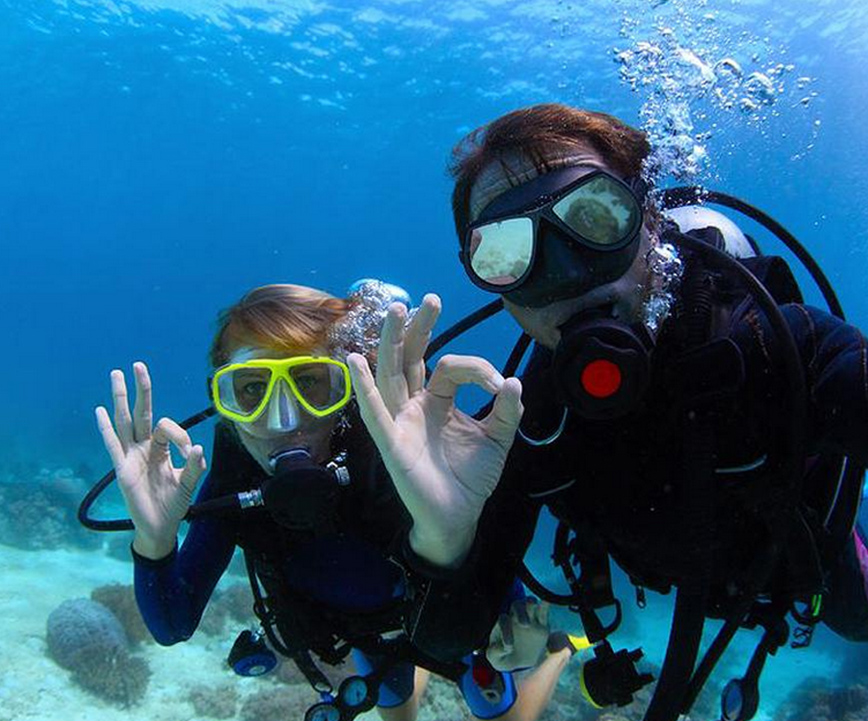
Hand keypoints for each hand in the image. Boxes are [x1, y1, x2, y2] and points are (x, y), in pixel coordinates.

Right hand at [95, 361, 206, 558]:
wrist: (160, 527)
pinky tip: (100, 410)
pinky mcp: (122, 468)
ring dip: (121, 398)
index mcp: (161, 449)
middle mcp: (144, 448)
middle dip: (141, 389)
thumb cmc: (173, 504)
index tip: (189, 451)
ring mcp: (131, 456)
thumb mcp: (188, 484)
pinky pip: (113, 444)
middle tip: (137, 365)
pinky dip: (106, 428)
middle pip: (141, 412)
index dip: (179, 434)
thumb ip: (194, 468)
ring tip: (116, 375)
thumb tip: (197, 449)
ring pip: (125, 422)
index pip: (167, 427)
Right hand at [347, 294, 522, 567]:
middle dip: (418, 327)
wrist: (459, 517)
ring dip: (390, 342)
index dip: (476, 368)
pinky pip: (375, 414)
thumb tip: (513, 381)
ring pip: (390, 375)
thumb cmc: (471, 477)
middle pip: (410, 357)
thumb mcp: (498, 439)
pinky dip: (364, 389)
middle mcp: (414, 405)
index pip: (449, 366)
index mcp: (437, 400)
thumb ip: (507, 411)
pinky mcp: (392, 443)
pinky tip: (356, 362)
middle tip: (430, 299)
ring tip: (394, 311)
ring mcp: (400, 421)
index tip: (500, 384)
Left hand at [486, 598, 549, 670]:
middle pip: (517, 605)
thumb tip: (503, 648)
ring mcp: (529, 617)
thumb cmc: (505, 657)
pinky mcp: (542, 623)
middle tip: (525, 625)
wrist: (520, 660)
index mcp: (503, 624)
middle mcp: (515, 616)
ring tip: (534, 605)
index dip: (506, 631)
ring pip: (530, 603)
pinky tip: (547, 601)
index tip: (509, 647)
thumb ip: (494, 653)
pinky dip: (545, 605)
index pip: (504, 620)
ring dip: (532, 602)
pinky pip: (544, 610)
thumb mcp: (497, 660)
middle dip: (521, 612)